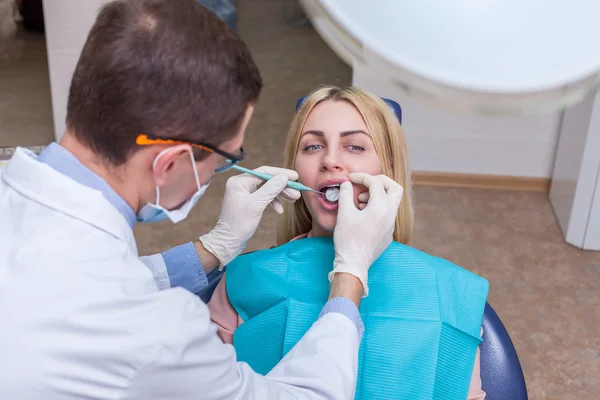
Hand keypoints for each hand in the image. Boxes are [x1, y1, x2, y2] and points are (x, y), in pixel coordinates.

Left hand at [199, 166, 300, 267]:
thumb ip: (271, 189)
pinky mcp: (248, 202)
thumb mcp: (257, 205)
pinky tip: (279, 210)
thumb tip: (284, 177)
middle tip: (297, 192)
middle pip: (267, 180)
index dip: (281, 174)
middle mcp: (241, 184)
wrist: (229, 242)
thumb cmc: (239, 224)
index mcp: (240, 181)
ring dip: (280, 194)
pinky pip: (264, 197)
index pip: (264, 172)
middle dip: (282, 186)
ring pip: (267, 188)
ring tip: (294, 199)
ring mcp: (245, 193)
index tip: (296, 177)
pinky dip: (273, 201)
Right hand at [330, 173, 403, 295]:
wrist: (354, 263)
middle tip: (366, 185)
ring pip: (391, 202)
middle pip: (395, 188)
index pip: (375, 182)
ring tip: (360, 202)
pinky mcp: (388, 233)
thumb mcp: (344, 213)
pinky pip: (387, 214)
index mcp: (380, 207)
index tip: (351, 179)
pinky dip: (377, 209)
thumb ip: (346, 194)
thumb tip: (347, 184)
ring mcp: (391, 225)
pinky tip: (363, 216)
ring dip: (377, 196)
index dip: (362, 177)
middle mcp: (390, 215)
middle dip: (380, 182)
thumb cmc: (348, 239)